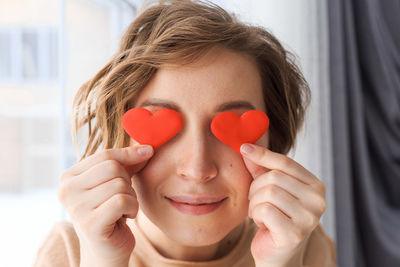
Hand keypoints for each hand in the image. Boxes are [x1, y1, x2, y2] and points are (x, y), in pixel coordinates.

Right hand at [58, 145, 153, 265]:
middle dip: (127, 181)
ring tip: (123, 209)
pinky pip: (123, 201)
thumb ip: (128, 163)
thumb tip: (147, 147)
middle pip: (113, 168)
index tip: (148, 152)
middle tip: (124, 196)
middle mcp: (67, 190)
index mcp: (69, 177)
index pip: (105, 155)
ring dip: (131, 197)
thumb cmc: (112, 212)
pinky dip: (132, 208)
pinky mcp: (90, 223)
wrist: (107, 249)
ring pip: (120, 184)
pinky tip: (126, 217)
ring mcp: (76, 208)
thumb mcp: (116, 182)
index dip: (129, 154)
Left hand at [240, 143, 326, 266]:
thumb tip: (247, 146)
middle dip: (255, 189)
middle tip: (256, 202)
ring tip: (260, 213)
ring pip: (268, 193)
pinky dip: (256, 215)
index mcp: (315, 186)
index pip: (286, 163)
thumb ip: (260, 168)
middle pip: (274, 178)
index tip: (244, 148)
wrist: (276, 254)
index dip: (263, 154)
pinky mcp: (295, 233)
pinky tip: (262, 224)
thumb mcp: (267, 189)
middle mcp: (318, 201)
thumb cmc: (273, 218)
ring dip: (255, 204)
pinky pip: (264, 210)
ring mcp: (309, 218)